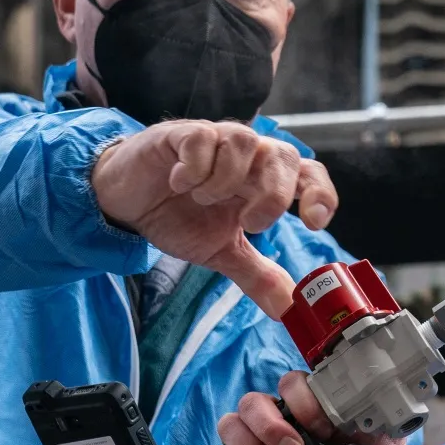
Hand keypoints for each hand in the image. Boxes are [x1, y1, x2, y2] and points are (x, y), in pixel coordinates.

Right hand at [91, 121, 337, 315]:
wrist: (124, 204)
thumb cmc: (178, 217)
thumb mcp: (221, 252)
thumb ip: (257, 275)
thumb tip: (288, 310)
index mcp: (264, 181)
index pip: (309, 173)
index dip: (320, 192)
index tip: (314, 222)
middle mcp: (247, 156)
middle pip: (285, 156)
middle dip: (273, 195)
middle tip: (249, 224)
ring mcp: (216, 139)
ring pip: (246, 142)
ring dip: (227, 181)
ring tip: (201, 199)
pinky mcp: (181, 134)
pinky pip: (203, 138)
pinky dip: (196, 167)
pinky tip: (179, 183)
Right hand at [216, 370, 408, 444]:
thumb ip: (382, 420)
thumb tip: (377, 410)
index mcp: (313, 410)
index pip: (292, 385)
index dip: (301, 398)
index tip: (322, 426)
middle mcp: (283, 425)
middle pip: (253, 402)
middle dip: (269, 424)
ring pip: (232, 425)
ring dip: (249, 444)